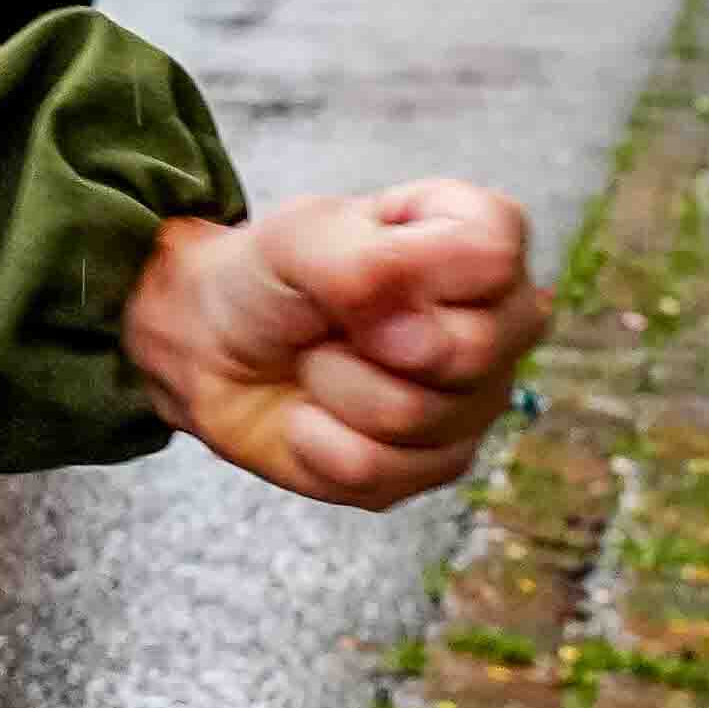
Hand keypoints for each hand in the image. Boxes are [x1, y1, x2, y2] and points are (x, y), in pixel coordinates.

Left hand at [120, 180, 543, 511]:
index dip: (415, 274)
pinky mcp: (435, 466)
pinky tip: (312, 415)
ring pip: (416, 416)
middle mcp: (497, 324)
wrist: (212, 350)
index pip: (496, 257)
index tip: (361, 269)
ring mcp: (475, 401)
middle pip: (471, 350)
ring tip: (318, 362)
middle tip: (333, 324)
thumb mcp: (298, 237)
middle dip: (367, 340)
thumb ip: (361, 259)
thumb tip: (410, 323)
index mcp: (477, 243)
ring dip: (333, 387)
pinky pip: (380, 470)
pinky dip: (318, 440)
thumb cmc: (267, 278)